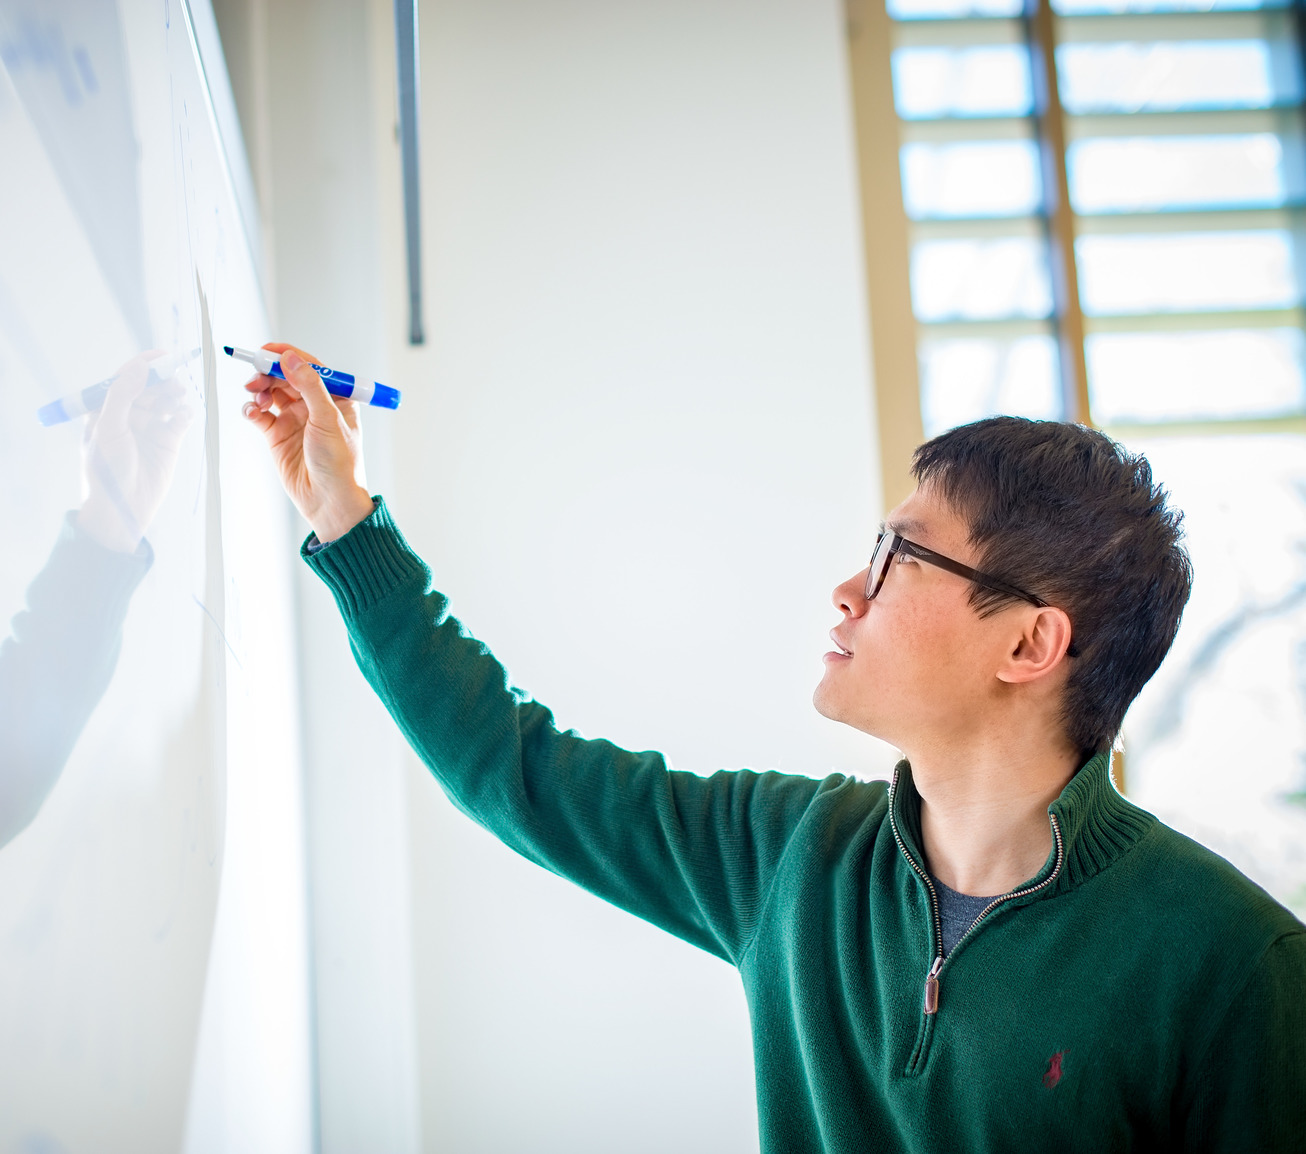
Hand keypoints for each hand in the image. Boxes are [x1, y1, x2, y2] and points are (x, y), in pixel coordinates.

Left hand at [77, 350, 195, 552]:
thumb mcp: (108, 428)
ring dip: (174, 395)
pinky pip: (180, 420)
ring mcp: (150, 428)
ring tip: (177, 398)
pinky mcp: (168, 442)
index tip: (161, 356)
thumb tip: (139, 367)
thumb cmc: (106, 471)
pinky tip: (182, 416)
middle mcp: (128, 415)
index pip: (125, 378)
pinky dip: (184, 413)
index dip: (143, 365)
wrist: (123, 510)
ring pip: (167, 400)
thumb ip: (123, 395)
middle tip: (172, 381)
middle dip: (161, 381)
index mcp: (106, 409)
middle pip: (150, 386)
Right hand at [242, 342, 374, 542]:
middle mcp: (314, 406)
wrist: (329, 502)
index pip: (309, 367)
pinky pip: (260, 414)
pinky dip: (252, 410)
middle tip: (256, 374)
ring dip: (259, 389)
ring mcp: (295, 420)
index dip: (288, 356)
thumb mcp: (328, 420)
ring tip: (255, 395)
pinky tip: (252, 412)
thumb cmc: (340, 464)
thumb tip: (291, 359)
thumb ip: (309, 387)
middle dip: (269, 372)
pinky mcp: (277, 436)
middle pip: (286, 377)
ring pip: (270, 393)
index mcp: (335, 398)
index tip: (267, 351)